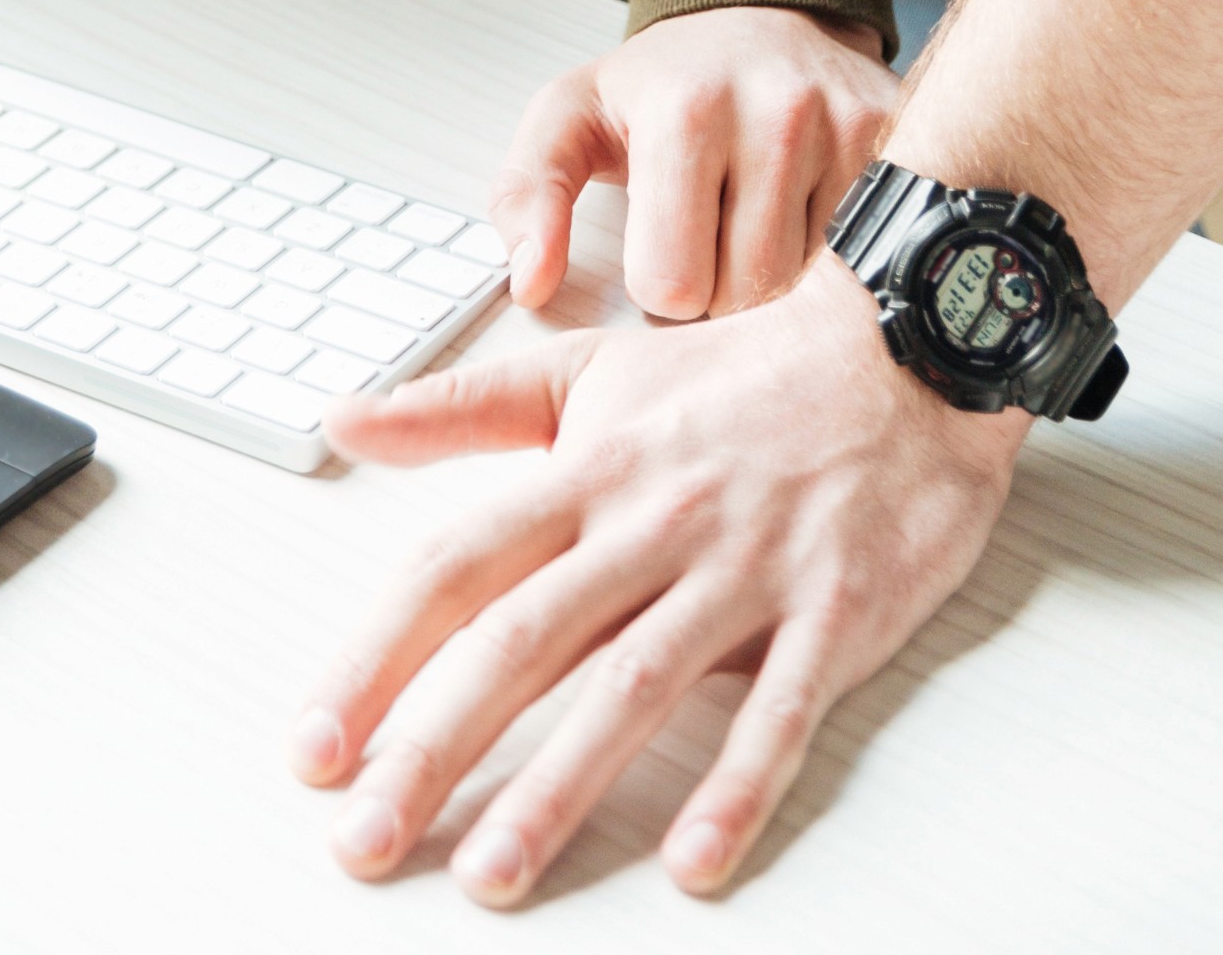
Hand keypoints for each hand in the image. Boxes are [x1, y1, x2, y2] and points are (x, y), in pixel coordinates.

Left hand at [293, 256, 1020, 902]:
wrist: (906, 346)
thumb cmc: (743, 375)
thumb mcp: (591, 371)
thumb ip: (464, 405)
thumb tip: (345, 417)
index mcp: (590, 471)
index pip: (457, 567)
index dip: (377, 656)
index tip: (315, 744)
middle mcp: (654, 520)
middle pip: (524, 640)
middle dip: (435, 748)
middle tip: (364, 839)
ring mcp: (745, 566)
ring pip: (635, 685)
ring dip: (558, 788)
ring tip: (492, 876)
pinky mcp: (835, 609)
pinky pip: (783, 709)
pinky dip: (737, 786)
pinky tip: (693, 859)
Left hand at [489, 6, 893, 321]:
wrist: (759, 17)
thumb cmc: (665, 84)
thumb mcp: (572, 117)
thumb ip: (528, 193)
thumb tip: (530, 280)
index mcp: (685, 110)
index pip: (673, 286)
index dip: (663, 286)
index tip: (664, 247)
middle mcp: (777, 112)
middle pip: (746, 297)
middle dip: (723, 292)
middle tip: (714, 239)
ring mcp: (846, 127)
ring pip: (808, 291)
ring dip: (780, 283)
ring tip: (759, 229)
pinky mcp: (896, 142)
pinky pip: (863, 259)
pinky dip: (834, 261)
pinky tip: (811, 224)